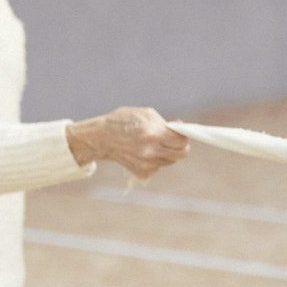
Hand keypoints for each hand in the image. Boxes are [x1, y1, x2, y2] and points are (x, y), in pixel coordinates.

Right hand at [66, 107, 189, 178]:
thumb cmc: (124, 122)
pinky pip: (158, 167)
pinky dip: (156, 161)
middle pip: (181, 154)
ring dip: (167, 152)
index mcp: (153, 134)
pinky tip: (144, 152)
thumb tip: (181, 128)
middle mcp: (150, 151)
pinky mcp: (141, 172)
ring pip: (170, 160)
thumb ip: (165, 123)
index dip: (185, 136)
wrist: (101, 138)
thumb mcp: (146, 114)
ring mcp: (146, 164)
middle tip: (174, 140)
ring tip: (154, 144)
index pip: (182, 141)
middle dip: (181, 146)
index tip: (182, 133)